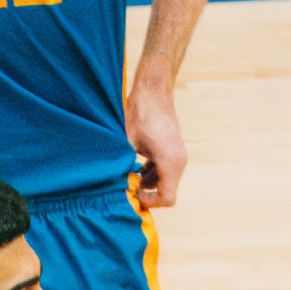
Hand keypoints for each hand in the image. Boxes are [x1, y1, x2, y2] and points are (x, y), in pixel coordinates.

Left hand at [124, 74, 187, 209]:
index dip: (148, 202)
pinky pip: (163, 170)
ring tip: (126, 175)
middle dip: (145, 192)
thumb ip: (122, 167)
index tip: (131, 193)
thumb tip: (111, 188)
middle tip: (125, 185)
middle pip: (165, 191)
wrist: (153, 88)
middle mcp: (178, 161)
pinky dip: (150, 172)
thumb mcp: (125, 143)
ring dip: (146, 182)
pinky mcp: (172, 150)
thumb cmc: (139, 112)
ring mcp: (177, 155)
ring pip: (163, 181)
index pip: (167, 199)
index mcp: (170, 162)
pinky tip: (132, 166)